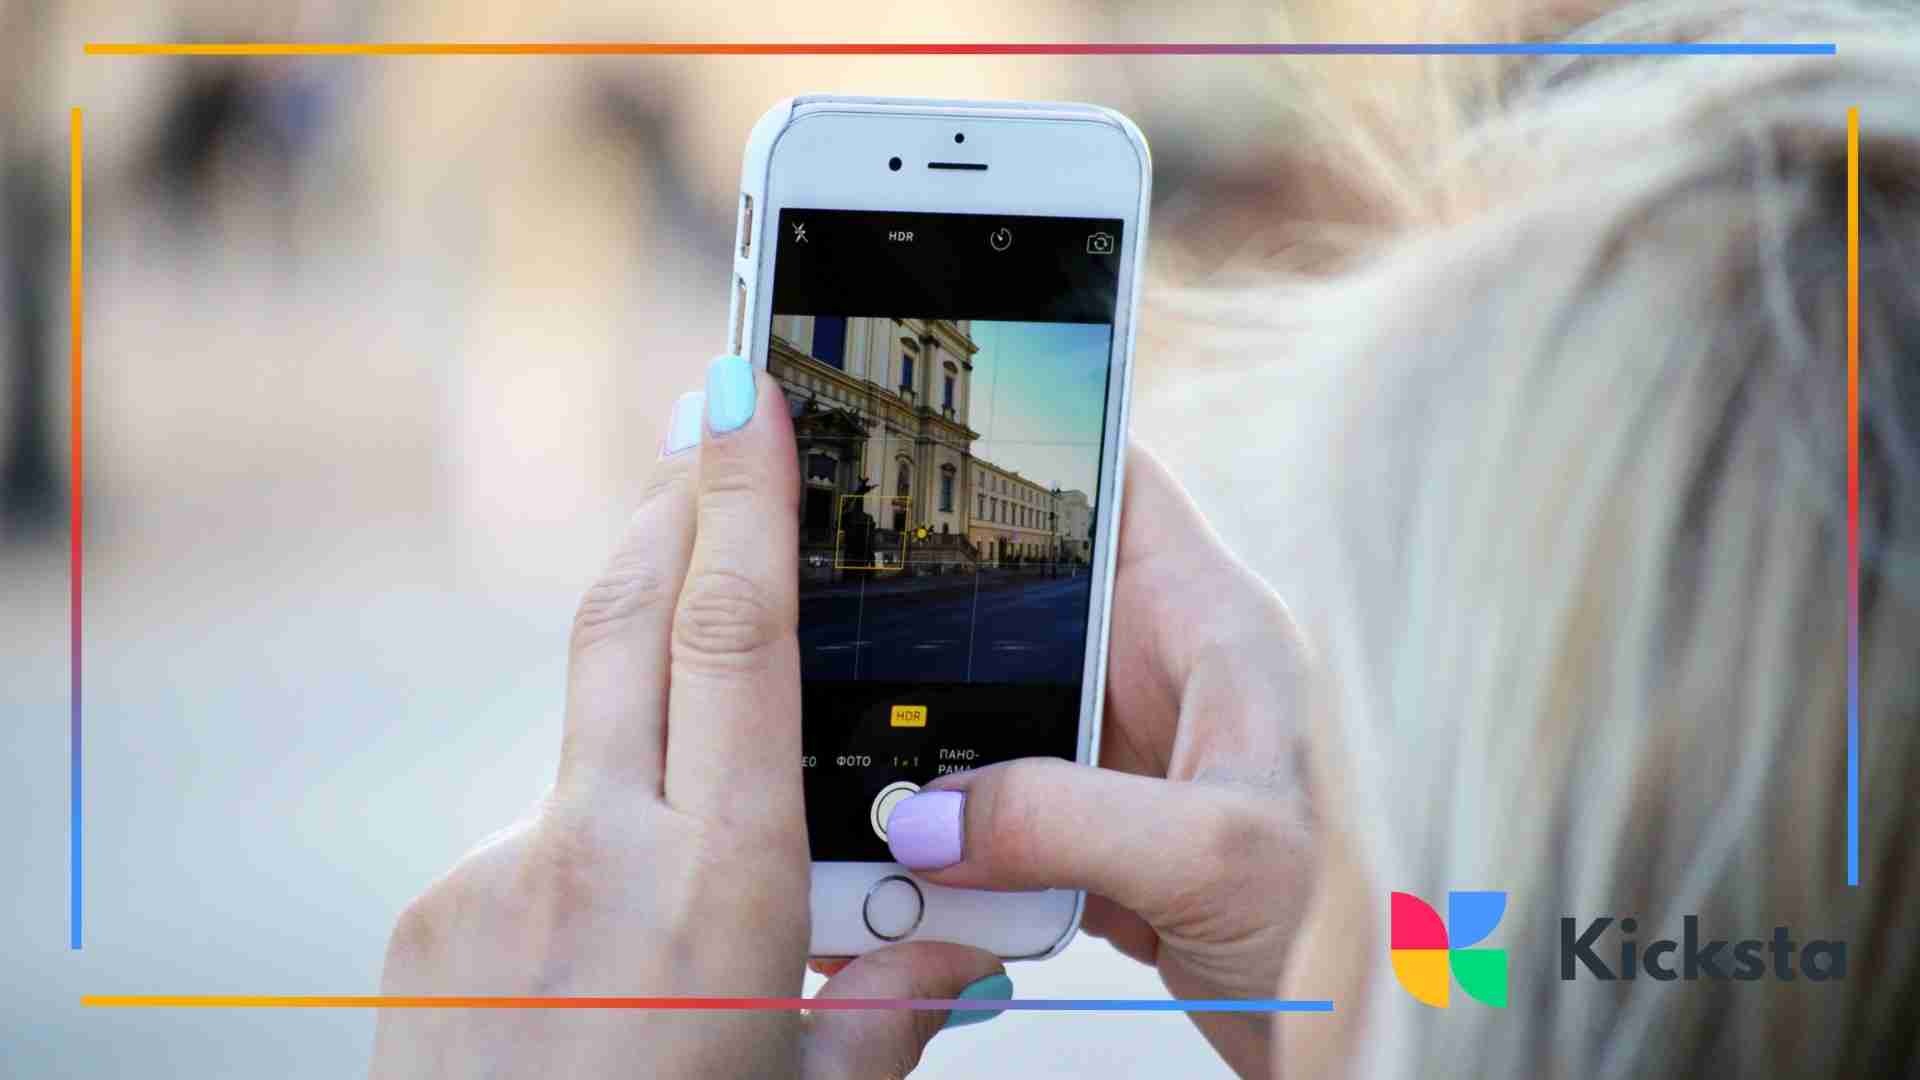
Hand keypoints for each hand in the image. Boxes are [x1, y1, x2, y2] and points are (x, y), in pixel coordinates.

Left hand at [372, 357, 1004, 1079]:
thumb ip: (891, 1000)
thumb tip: (954, 937)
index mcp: (714, 891)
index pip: (731, 640)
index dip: (741, 500)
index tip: (743, 394)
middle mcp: (591, 853)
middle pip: (625, 618)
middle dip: (671, 509)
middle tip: (708, 434)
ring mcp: (490, 875)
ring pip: (587, 739)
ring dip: (644, 720)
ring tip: (695, 804)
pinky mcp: (430, 909)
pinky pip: (535, 831)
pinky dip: (589, 838)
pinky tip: (608, 929)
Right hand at [882, 443, 1319, 1078]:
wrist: (1362, 1050)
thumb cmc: (1356, 933)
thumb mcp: (1214, 853)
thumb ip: (1067, 818)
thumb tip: (929, 815)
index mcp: (1216, 628)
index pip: (1121, 487)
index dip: (1037, 443)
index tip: (939, 433)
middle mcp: (1168, 678)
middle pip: (1032, 604)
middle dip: (942, 617)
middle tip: (845, 615)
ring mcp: (1131, 760)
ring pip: (1001, 712)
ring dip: (935, 749)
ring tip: (859, 761)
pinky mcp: (1103, 836)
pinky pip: (1002, 810)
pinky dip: (954, 837)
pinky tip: (910, 865)